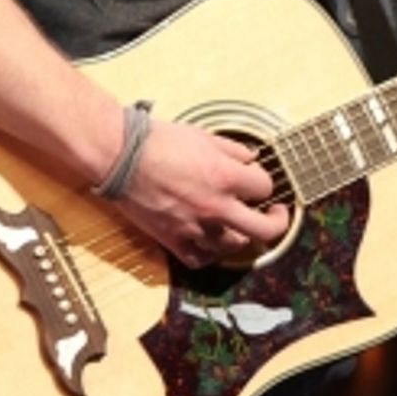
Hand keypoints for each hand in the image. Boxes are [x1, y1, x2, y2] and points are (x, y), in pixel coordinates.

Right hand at [114, 120, 289, 266]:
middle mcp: (215, 207)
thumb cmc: (157, 142)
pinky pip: (200, 260)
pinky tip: (212, 243)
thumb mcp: (203, 135)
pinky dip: (210, 254)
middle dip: (276, 222)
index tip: (258, 181)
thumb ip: (233, 150)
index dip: (264, 182)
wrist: (120, 156)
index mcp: (225, 177)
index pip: (264, 187)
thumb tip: (250, 158)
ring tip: (240, 227)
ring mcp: (194, 227)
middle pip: (263, 230)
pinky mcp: (173, 240)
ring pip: (233, 248)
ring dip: (241, 237)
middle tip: (275, 215)